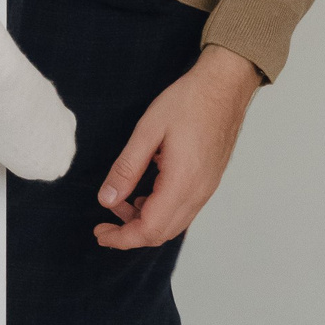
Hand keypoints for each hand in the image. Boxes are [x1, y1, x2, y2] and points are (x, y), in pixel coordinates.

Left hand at [93, 45, 261, 249]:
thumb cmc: (188, 102)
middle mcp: (198, 193)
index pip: (149, 229)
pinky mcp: (208, 182)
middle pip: (161, 234)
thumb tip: (106, 200)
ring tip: (122, 200)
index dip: (122, 238)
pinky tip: (145, 193)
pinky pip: (183, 210)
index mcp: (182, 183)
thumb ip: (126, 168)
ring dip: (145, 222)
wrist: (224, 87)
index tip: (100, 232)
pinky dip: (160, 212)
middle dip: (130, 234)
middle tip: (104, 222)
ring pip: (173, 225)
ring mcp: (206, 189)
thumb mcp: (148, 130)